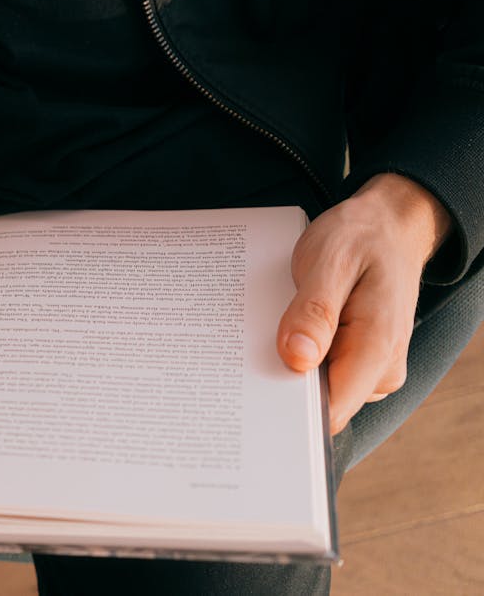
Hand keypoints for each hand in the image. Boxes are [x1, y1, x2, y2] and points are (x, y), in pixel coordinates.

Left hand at [276, 173, 450, 433]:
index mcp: (377, 347)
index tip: (253, 395)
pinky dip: (297, 356)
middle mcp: (380, 368)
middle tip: (248, 353)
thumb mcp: (331, 262)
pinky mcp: (358, 360)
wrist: (389, 224)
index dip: (291, 412)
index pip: (334, 410)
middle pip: (321, 405)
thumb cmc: (360, 238)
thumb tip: (297, 359)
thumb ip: (314, 312)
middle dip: (283, 384)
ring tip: (269, 331)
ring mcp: (371, 368)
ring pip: (317, 391)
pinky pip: (321, 373)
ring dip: (288, 367)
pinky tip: (282, 331)